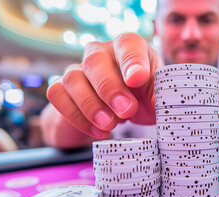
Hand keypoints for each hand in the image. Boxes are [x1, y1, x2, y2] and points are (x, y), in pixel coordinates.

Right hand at [46, 33, 162, 138]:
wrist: (120, 116)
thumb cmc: (143, 98)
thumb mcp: (158, 96)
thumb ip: (160, 96)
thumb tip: (158, 103)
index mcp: (129, 47)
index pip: (128, 43)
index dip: (132, 61)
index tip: (137, 80)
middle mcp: (101, 52)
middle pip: (95, 61)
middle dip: (110, 89)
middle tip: (126, 111)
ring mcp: (78, 68)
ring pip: (73, 78)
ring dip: (90, 105)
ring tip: (111, 125)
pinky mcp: (61, 88)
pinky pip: (57, 95)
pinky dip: (76, 116)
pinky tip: (97, 130)